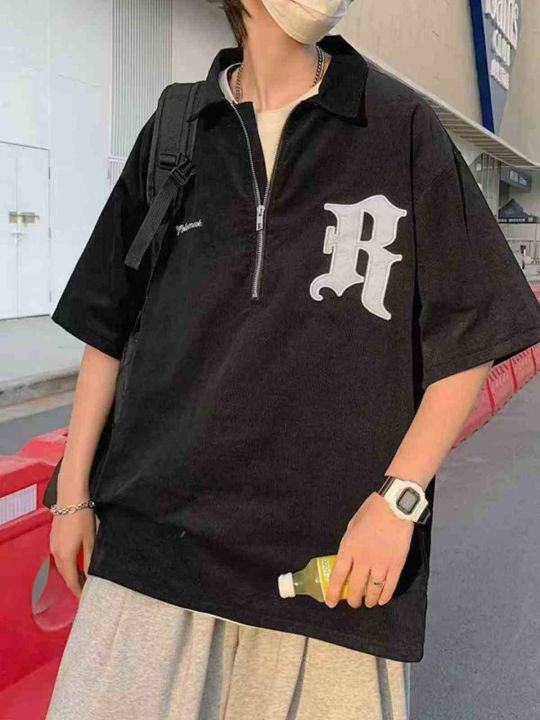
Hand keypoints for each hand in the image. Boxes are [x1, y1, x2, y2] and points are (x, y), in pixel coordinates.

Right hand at [49, 507, 95, 598]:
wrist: (70, 497)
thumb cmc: (82, 517)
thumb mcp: (91, 540)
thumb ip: (91, 559)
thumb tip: (92, 575)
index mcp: (65, 556)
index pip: (71, 581)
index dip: (78, 591)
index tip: (85, 598)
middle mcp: (56, 553)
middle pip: (65, 574)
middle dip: (75, 583)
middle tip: (86, 590)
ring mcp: (53, 544)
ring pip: (61, 565)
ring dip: (71, 573)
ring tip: (83, 577)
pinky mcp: (53, 537)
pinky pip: (59, 556)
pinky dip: (67, 563)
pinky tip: (75, 561)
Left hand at [325, 492, 413, 608]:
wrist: (395, 506)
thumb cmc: (371, 511)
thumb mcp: (352, 525)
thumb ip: (349, 544)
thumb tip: (349, 557)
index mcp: (349, 548)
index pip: (338, 577)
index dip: (333, 592)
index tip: (330, 602)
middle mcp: (363, 560)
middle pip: (356, 588)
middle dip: (353, 600)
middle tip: (353, 602)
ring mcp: (381, 564)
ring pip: (374, 591)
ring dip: (370, 600)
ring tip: (368, 603)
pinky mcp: (397, 565)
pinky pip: (390, 586)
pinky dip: (385, 596)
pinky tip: (382, 600)